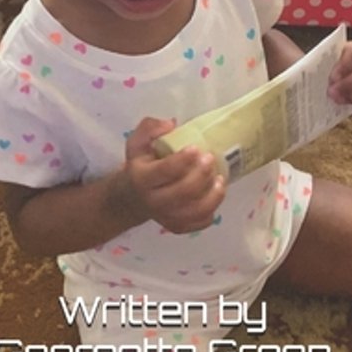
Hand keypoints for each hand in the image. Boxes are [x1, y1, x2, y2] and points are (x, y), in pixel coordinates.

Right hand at [120, 117, 225, 233]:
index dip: (183, 160)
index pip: (165, 171)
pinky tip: (214, 194)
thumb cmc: (140, 165)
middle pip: (183, 192)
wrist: (132, 197)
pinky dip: (212, 209)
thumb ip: (150, 128)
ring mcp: (166, 217)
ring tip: (220, 178)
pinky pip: (200, 222)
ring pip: (195, 211)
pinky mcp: (177, 226)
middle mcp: (153, 201)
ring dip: (213, 194)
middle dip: (202, 174)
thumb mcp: (137, 142)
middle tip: (210, 158)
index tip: (196, 148)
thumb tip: (171, 125)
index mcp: (142, 178)